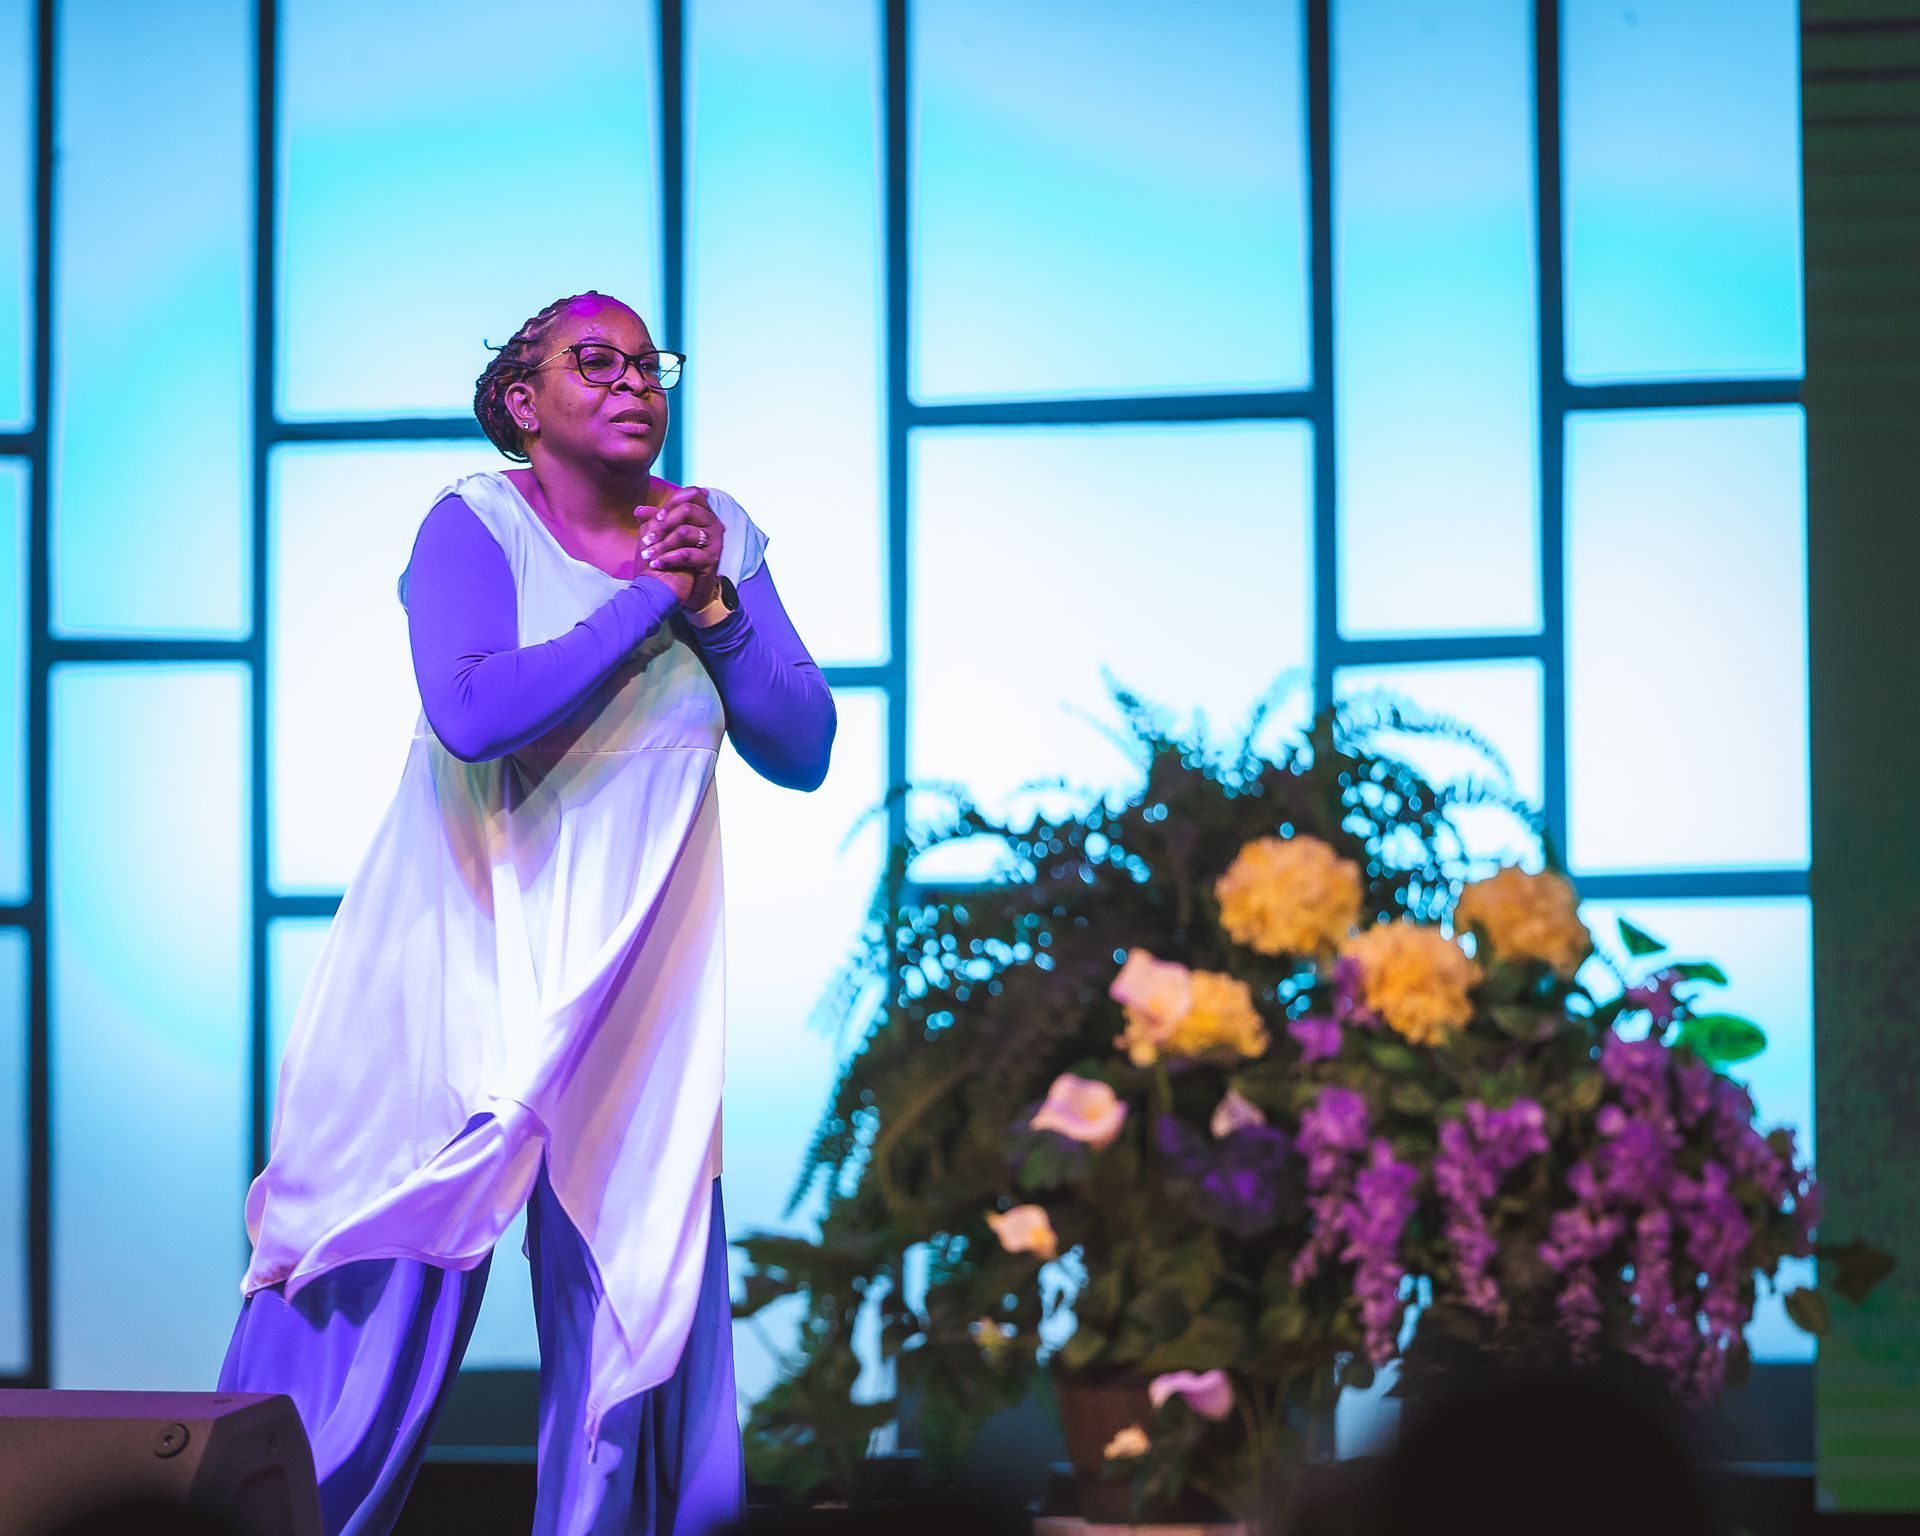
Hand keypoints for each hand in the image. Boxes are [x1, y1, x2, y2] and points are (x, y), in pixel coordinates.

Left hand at [634, 486, 724, 607]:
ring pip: (684, 532)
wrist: (679, 590)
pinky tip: (657, 564)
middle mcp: (713, 524)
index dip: (672, 502)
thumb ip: (653, 522)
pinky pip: (686, 554)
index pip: (692, 493)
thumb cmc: (671, 560)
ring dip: (662, 545)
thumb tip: (639, 510)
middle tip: (648, 540)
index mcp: (703, 514)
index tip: (658, 517)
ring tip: (649, 555)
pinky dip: (667, 559)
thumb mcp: (661, 538)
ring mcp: (715, 541)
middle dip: (663, 525)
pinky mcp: (712, 559)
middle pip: (688, 509)